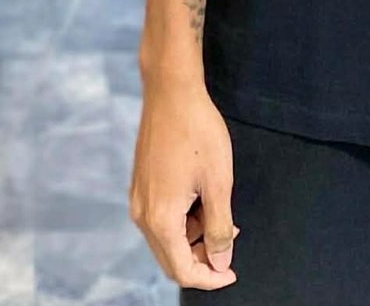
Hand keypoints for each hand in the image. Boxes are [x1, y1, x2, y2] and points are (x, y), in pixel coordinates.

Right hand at [131, 74, 241, 288]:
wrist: (171, 90)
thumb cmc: (197, 131)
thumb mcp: (218, 181)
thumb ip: (219, 227)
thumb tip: (220, 261)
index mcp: (160, 219)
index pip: (182, 269)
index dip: (209, 278)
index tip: (231, 272)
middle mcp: (142, 215)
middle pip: (170, 259)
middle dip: (201, 259)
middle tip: (229, 244)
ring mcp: (138, 199)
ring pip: (166, 238)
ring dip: (193, 237)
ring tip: (221, 213)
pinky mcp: (140, 185)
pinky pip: (161, 218)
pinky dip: (183, 220)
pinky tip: (203, 198)